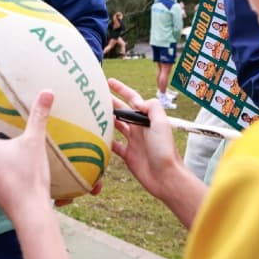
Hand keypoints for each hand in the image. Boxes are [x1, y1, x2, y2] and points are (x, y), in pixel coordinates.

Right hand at [110, 77, 206, 228]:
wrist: (166, 177)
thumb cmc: (165, 150)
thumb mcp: (162, 123)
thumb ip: (151, 108)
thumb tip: (136, 101)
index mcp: (147, 119)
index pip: (132, 99)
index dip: (121, 89)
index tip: (109, 81)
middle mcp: (140, 128)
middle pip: (122, 111)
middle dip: (110, 102)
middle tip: (95, 96)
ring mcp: (133, 141)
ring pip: (116, 126)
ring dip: (106, 119)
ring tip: (92, 113)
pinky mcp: (128, 155)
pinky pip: (114, 145)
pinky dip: (105, 140)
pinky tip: (96, 136)